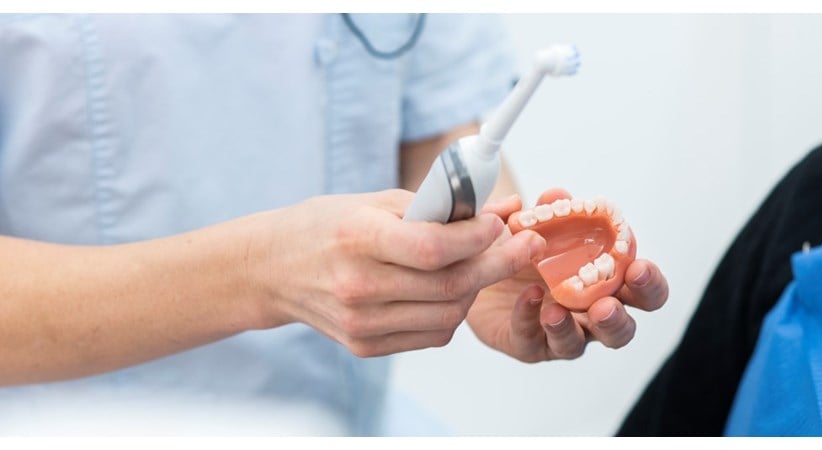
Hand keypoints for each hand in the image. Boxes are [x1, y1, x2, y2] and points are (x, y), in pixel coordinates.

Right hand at [245, 189, 545, 356]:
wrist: (274, 268)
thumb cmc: (328, 226)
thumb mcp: (379, 201)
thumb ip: (441, 207)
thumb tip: (502, 210)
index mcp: (357, 240)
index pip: (434, 248)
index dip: (478, 238)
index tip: (501, 224)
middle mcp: (358, 286)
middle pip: (450, 285)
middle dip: (498, 264)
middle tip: (525, 246)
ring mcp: (362, 323)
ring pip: (449, 313)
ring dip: (477, 287)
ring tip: (482, 262)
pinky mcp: (367, 346)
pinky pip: (433, 333)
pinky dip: (452, 310)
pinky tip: (450, 287)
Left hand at [466, 190, 668, 361]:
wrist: (481, 268)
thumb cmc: (522, 248)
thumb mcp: (536, 225)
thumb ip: (549, 212)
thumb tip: (557, 196)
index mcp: (607, 281)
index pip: (643, 289)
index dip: (649, 282)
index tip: (639, 267)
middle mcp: (590, 313)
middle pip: (622, 329)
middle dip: (617, 319)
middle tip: (605, 306)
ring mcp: (561, 333)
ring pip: (577, 345)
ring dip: (569, 329)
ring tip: (555, 311)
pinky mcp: (528, 344)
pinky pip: (532, 340)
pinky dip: (528, 318)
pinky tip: (526, 298)